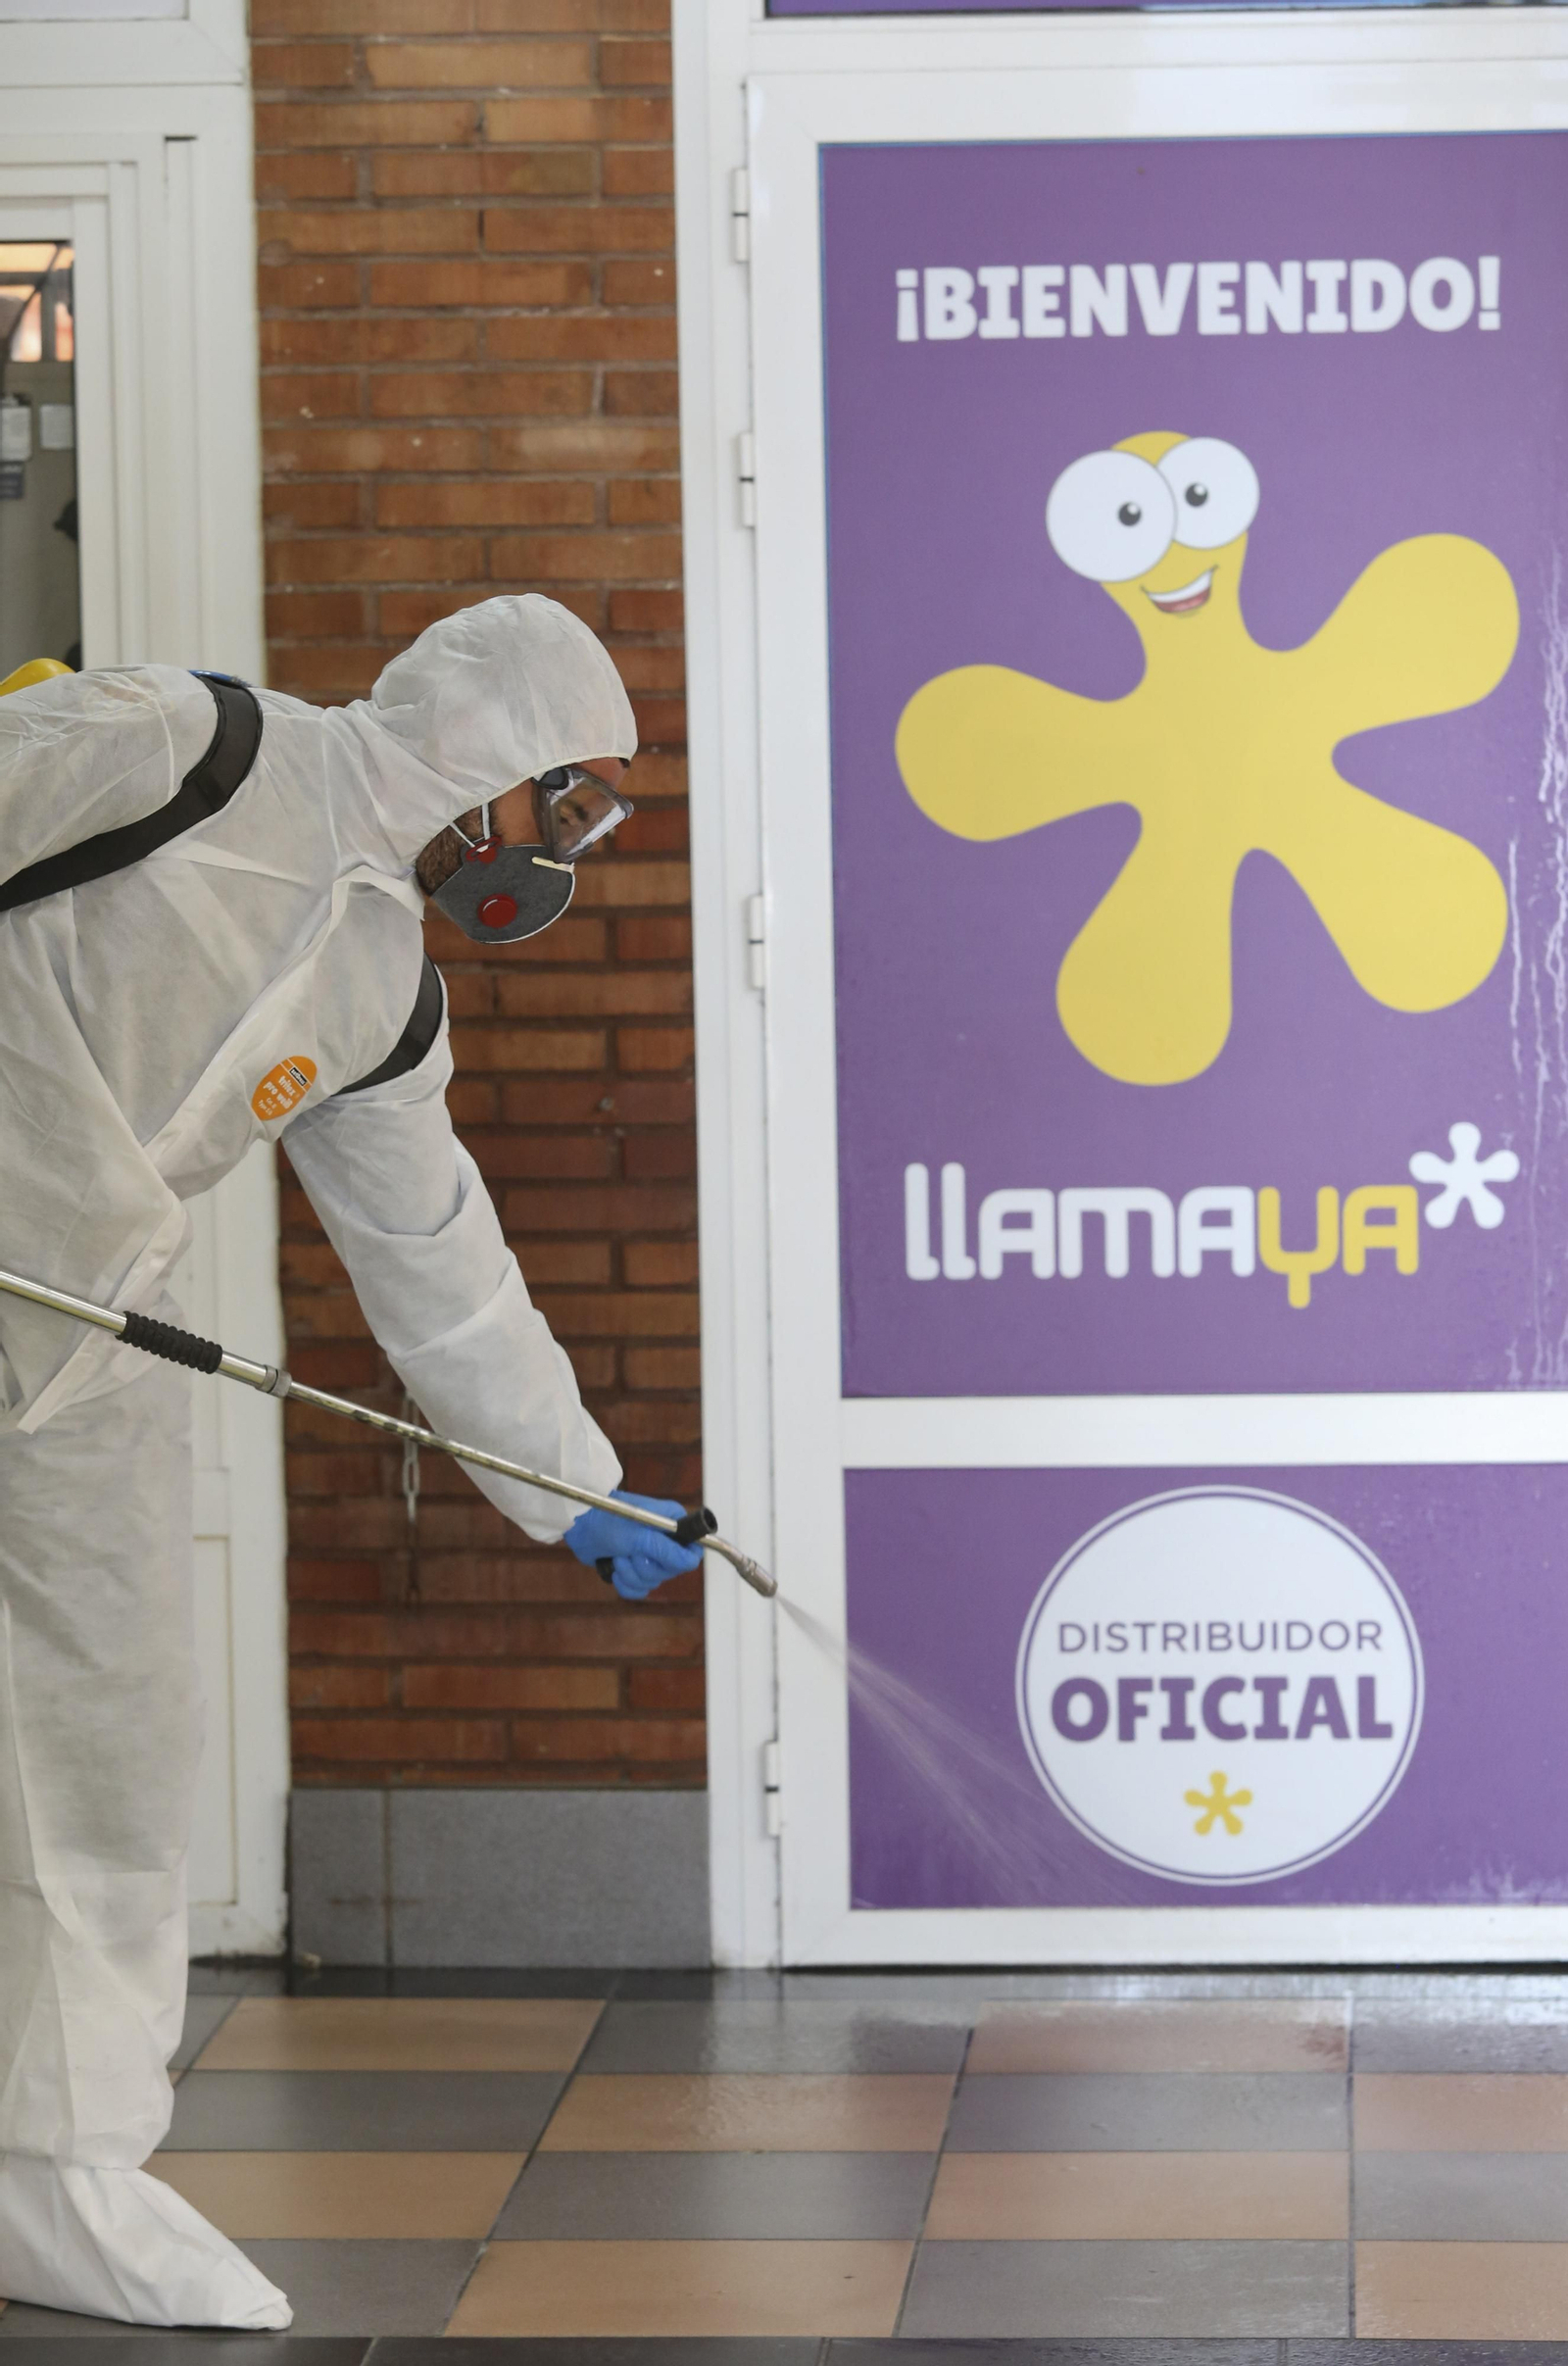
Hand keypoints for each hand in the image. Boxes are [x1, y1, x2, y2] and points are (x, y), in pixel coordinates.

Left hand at [564, 1492, 703, 1599]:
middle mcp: (665, 1540)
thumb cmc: (608, 1519)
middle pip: (671, 1571)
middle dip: (646, 1567)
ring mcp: (649, 1555)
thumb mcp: (639, 1535)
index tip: (660, 1557)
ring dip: (631, 1573)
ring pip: (653, 1582)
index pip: (692, 1551)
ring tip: (618, 1556)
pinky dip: (625, 1583)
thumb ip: (666, 1550)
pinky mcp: (633, 1568)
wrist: (580, 1524)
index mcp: (673, 1523)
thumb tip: (690, 1563)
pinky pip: (639, 1590)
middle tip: (631, 1551)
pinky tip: (614, 1568)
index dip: (678, 1560)